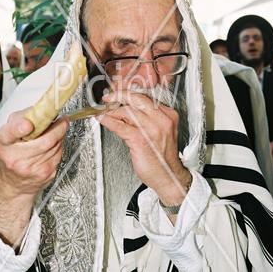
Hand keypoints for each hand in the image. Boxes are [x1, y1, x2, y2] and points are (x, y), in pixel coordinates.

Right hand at [0, 110, 68, 246]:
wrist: (12, 183)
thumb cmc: (11, 153)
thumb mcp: (8, 133)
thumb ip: (21, 118)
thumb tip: (41, 108)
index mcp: (3, 143)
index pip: (10, 133)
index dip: (20, 128)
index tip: (28, 124)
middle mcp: (15, 158)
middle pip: (45, 140)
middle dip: (58, 128)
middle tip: (62, 121)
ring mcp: (31, 169)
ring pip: (55, 146)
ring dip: (59, 136)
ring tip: (55, 132)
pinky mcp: (45, 175)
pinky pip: (59, 154)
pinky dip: (59, 147)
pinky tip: (53, 146)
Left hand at [99, 90, 190, 205]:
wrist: (170, 177)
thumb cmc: (164, 157)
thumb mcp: (161, 132)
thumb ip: (149, 119)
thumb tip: (128, 108)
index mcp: (168, 115)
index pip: (145, 98)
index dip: (128, 95)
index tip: (119, 95)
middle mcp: (162, 120)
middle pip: (136, 99)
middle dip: (118, 96)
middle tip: (108, 98)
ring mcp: (151, 129)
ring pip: (126, 111)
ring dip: (111, 111)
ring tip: (103, 112)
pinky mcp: (140, 140)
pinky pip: (119, 126)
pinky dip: (108, 121)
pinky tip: (103, 119)